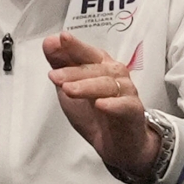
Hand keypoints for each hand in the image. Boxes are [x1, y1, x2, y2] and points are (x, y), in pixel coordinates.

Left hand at [45, 31, 160, 180]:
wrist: (117, 143)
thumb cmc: (95, 112)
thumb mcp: (70, 87)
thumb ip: (60, 64)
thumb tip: (50, 42)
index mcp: (100, 65)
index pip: (86, 53)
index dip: (75, 46)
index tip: (61, 39)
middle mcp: (115, 75)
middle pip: (96, 68)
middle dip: (74, 71)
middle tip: (55, 76)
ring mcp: (126, 92)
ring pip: (107, 85)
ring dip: (87, 86)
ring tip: (69, 90)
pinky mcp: (133, 111)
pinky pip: (125, 105)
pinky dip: (113, 104)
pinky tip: (101, 104)